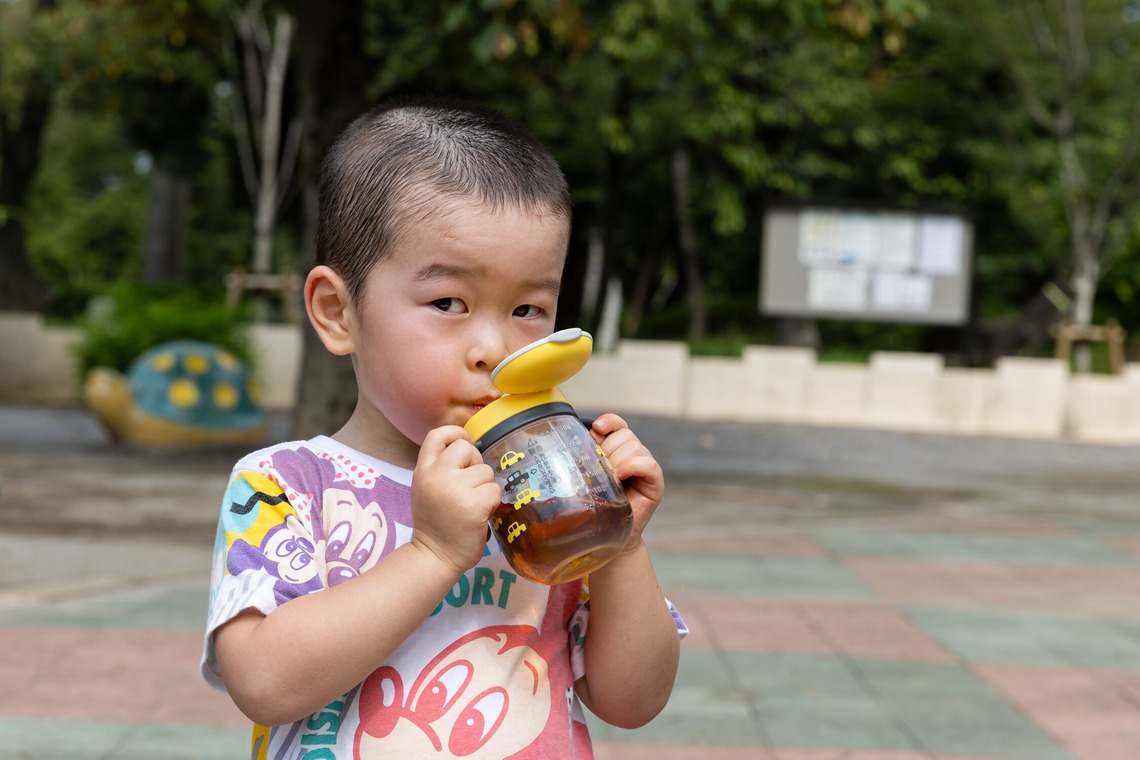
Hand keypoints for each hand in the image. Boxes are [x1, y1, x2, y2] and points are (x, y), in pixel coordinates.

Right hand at [410, 426, 500, 575]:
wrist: (435, 557)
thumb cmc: (436, 523)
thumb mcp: (427, 489)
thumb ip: (441, 469)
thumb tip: (469, 448)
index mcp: (423, 471)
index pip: (437, 435)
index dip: (455, 433)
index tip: (466, 443)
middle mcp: (436, 476)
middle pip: (466, 448)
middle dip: (475, 464)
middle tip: (470, 486)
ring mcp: (454, 490)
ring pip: (485, 472)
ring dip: (485, 488)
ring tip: (472, 505)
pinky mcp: (473, 505)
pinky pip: (494, 491)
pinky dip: (492, 503)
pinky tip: (480, 515)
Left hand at [589, 414, 663, 553]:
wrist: (608, 536)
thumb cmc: (595, 507)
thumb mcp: (587, 477)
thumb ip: (588, 457)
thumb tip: (583, 437)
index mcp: (618, 449)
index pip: (617, 424)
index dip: (608, 421)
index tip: (596, 429)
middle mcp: (634, 454)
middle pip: (624, 434)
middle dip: (607, 450)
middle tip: (599, 471)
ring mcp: (646, 467)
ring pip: (634, 446)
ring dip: (617, 460)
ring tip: (609, 479)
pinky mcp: (655, 481)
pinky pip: (647, 463)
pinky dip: (631, 466)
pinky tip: (619, 477)